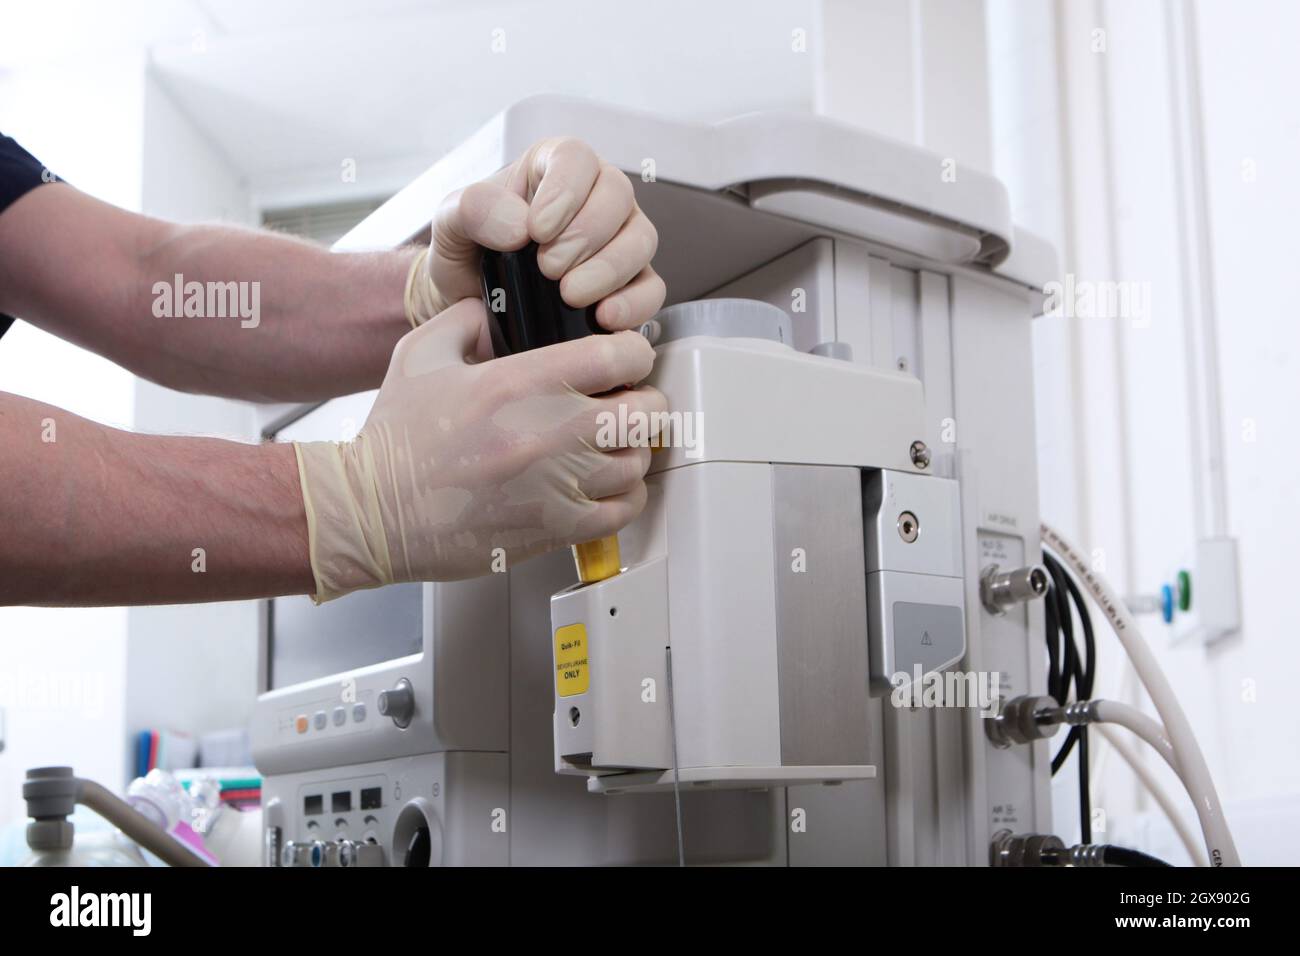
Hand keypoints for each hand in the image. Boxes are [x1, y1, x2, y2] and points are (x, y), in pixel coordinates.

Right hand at [294, 298, 665, 599]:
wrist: (374, 512)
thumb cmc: (395, 442)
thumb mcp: (421, 353)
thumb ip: (464, 319)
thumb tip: (494, 309)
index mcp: (521, 382)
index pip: (620, 353)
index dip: (631, 350)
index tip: (623, 358)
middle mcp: (549, 431)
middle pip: (646, 409)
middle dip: (641, 400)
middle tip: (624, 401)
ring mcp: (557, 483)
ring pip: (638, 460)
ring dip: (631, 449)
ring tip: (611, 445)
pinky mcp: (556, 527)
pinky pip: (624, 510)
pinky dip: (625, 496)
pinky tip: (606, 486)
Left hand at [429, 137, 664, 348]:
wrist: (473, 306)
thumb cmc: (469, 253)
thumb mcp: (450, 221)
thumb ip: (472, 208)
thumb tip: (519, 225)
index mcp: (554, 168)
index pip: (577, 159)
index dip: (565, 192)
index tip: (536, 230)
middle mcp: (595, 198)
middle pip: (617, 197)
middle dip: (585, 236)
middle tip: (548, 268)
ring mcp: (619, 241)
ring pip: (640, 241)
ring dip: (609, 270)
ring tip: (570, 295)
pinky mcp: (630, 285)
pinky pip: (651, 289)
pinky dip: (633, 304)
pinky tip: (603, 318)